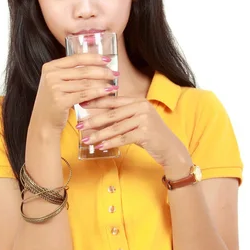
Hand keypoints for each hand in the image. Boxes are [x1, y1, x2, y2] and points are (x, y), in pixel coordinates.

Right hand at [29, 54, 118, 134]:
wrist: (43, 123)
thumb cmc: (54, 103)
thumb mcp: (58, 83)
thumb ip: (71, 73)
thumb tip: (96, 64)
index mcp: (50, 67)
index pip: (76, 58)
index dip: (94, 58)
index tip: (107, 59)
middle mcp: (50, 75)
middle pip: (83, 71)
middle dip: (102, 71)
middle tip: (115, 73)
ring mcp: (54, 88)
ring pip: (85, 83)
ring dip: (102, 83)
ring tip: (114, 84)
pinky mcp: (60, 101)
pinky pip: (84, 95)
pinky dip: (98, 93)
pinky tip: (108, 92)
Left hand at [77, 95, 191, 172]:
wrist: (170, 148)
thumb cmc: (149, 135)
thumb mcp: (134, 123)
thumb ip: (118, 119)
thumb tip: (93, 121)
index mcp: (138, 101)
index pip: (113, 100)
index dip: (95, 102)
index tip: (80, 104)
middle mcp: (142, 107)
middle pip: (112, 114)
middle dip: (93, 120)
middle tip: (79, 126)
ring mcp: (145, 119)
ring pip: (116, 127)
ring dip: (99, 135)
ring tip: (86, 140)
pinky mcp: (146, 132)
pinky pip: (123, 138)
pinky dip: (110, 143)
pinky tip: (100, 147)